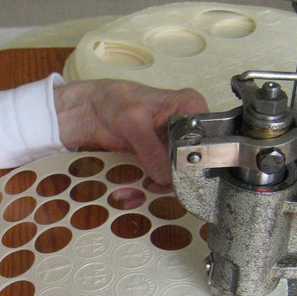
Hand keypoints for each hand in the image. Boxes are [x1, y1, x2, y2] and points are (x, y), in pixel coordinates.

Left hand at [53, 79, 206, 184]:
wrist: (90, 109)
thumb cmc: (114, 101)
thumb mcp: (133, 122)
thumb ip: (152, 149)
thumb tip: (166, 177)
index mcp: (191, 108)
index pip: (206, 141)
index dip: (194, 163)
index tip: (174, 178)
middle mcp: (188, 129)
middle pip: (192, 165)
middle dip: (169, 182)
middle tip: (148, 187)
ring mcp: (172, 147)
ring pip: (175, 177)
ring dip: (152, 189)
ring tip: (128, 193)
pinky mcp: (157, 160)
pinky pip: (158, 181)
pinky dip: (142, 191)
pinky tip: (127, 194)